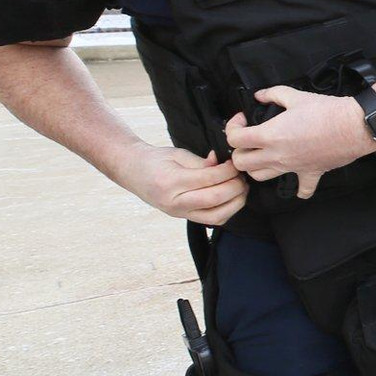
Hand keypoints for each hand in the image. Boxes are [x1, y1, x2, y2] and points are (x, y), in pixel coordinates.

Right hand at [112, 145, 249, 224]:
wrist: (133, 171)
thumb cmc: (155, 160)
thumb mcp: (178, 154)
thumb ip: (202, 163)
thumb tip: (225, 167)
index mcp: (171, 182)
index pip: (209, 179)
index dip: (228, 171)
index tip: (236, 164)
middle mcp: (174, 202)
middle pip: (215, 199)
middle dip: (236, 188)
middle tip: (242, 177)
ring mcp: (178, 213)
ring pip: (216, 216)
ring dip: (235, 203)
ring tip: (241, 189)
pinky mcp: (183, 217)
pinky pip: (211, 220)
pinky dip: (227, 211)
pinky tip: (232, 198)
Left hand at [224, 86, 375, 199]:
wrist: (354, 126)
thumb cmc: (328, 111)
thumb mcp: (296, 96)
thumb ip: (273, 94)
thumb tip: (261, 95)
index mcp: (269, 135)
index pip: (234, 139)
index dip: (232, 127)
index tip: (242, 120)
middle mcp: (276, 155)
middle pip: (241, 163)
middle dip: (239, 151)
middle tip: (248, 140)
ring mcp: (292, 167)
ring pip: (260, 177)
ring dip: (256, 168)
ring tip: (263, 156)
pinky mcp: (310, 173)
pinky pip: (302, 190)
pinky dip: (298, 189)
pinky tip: (298, 179)